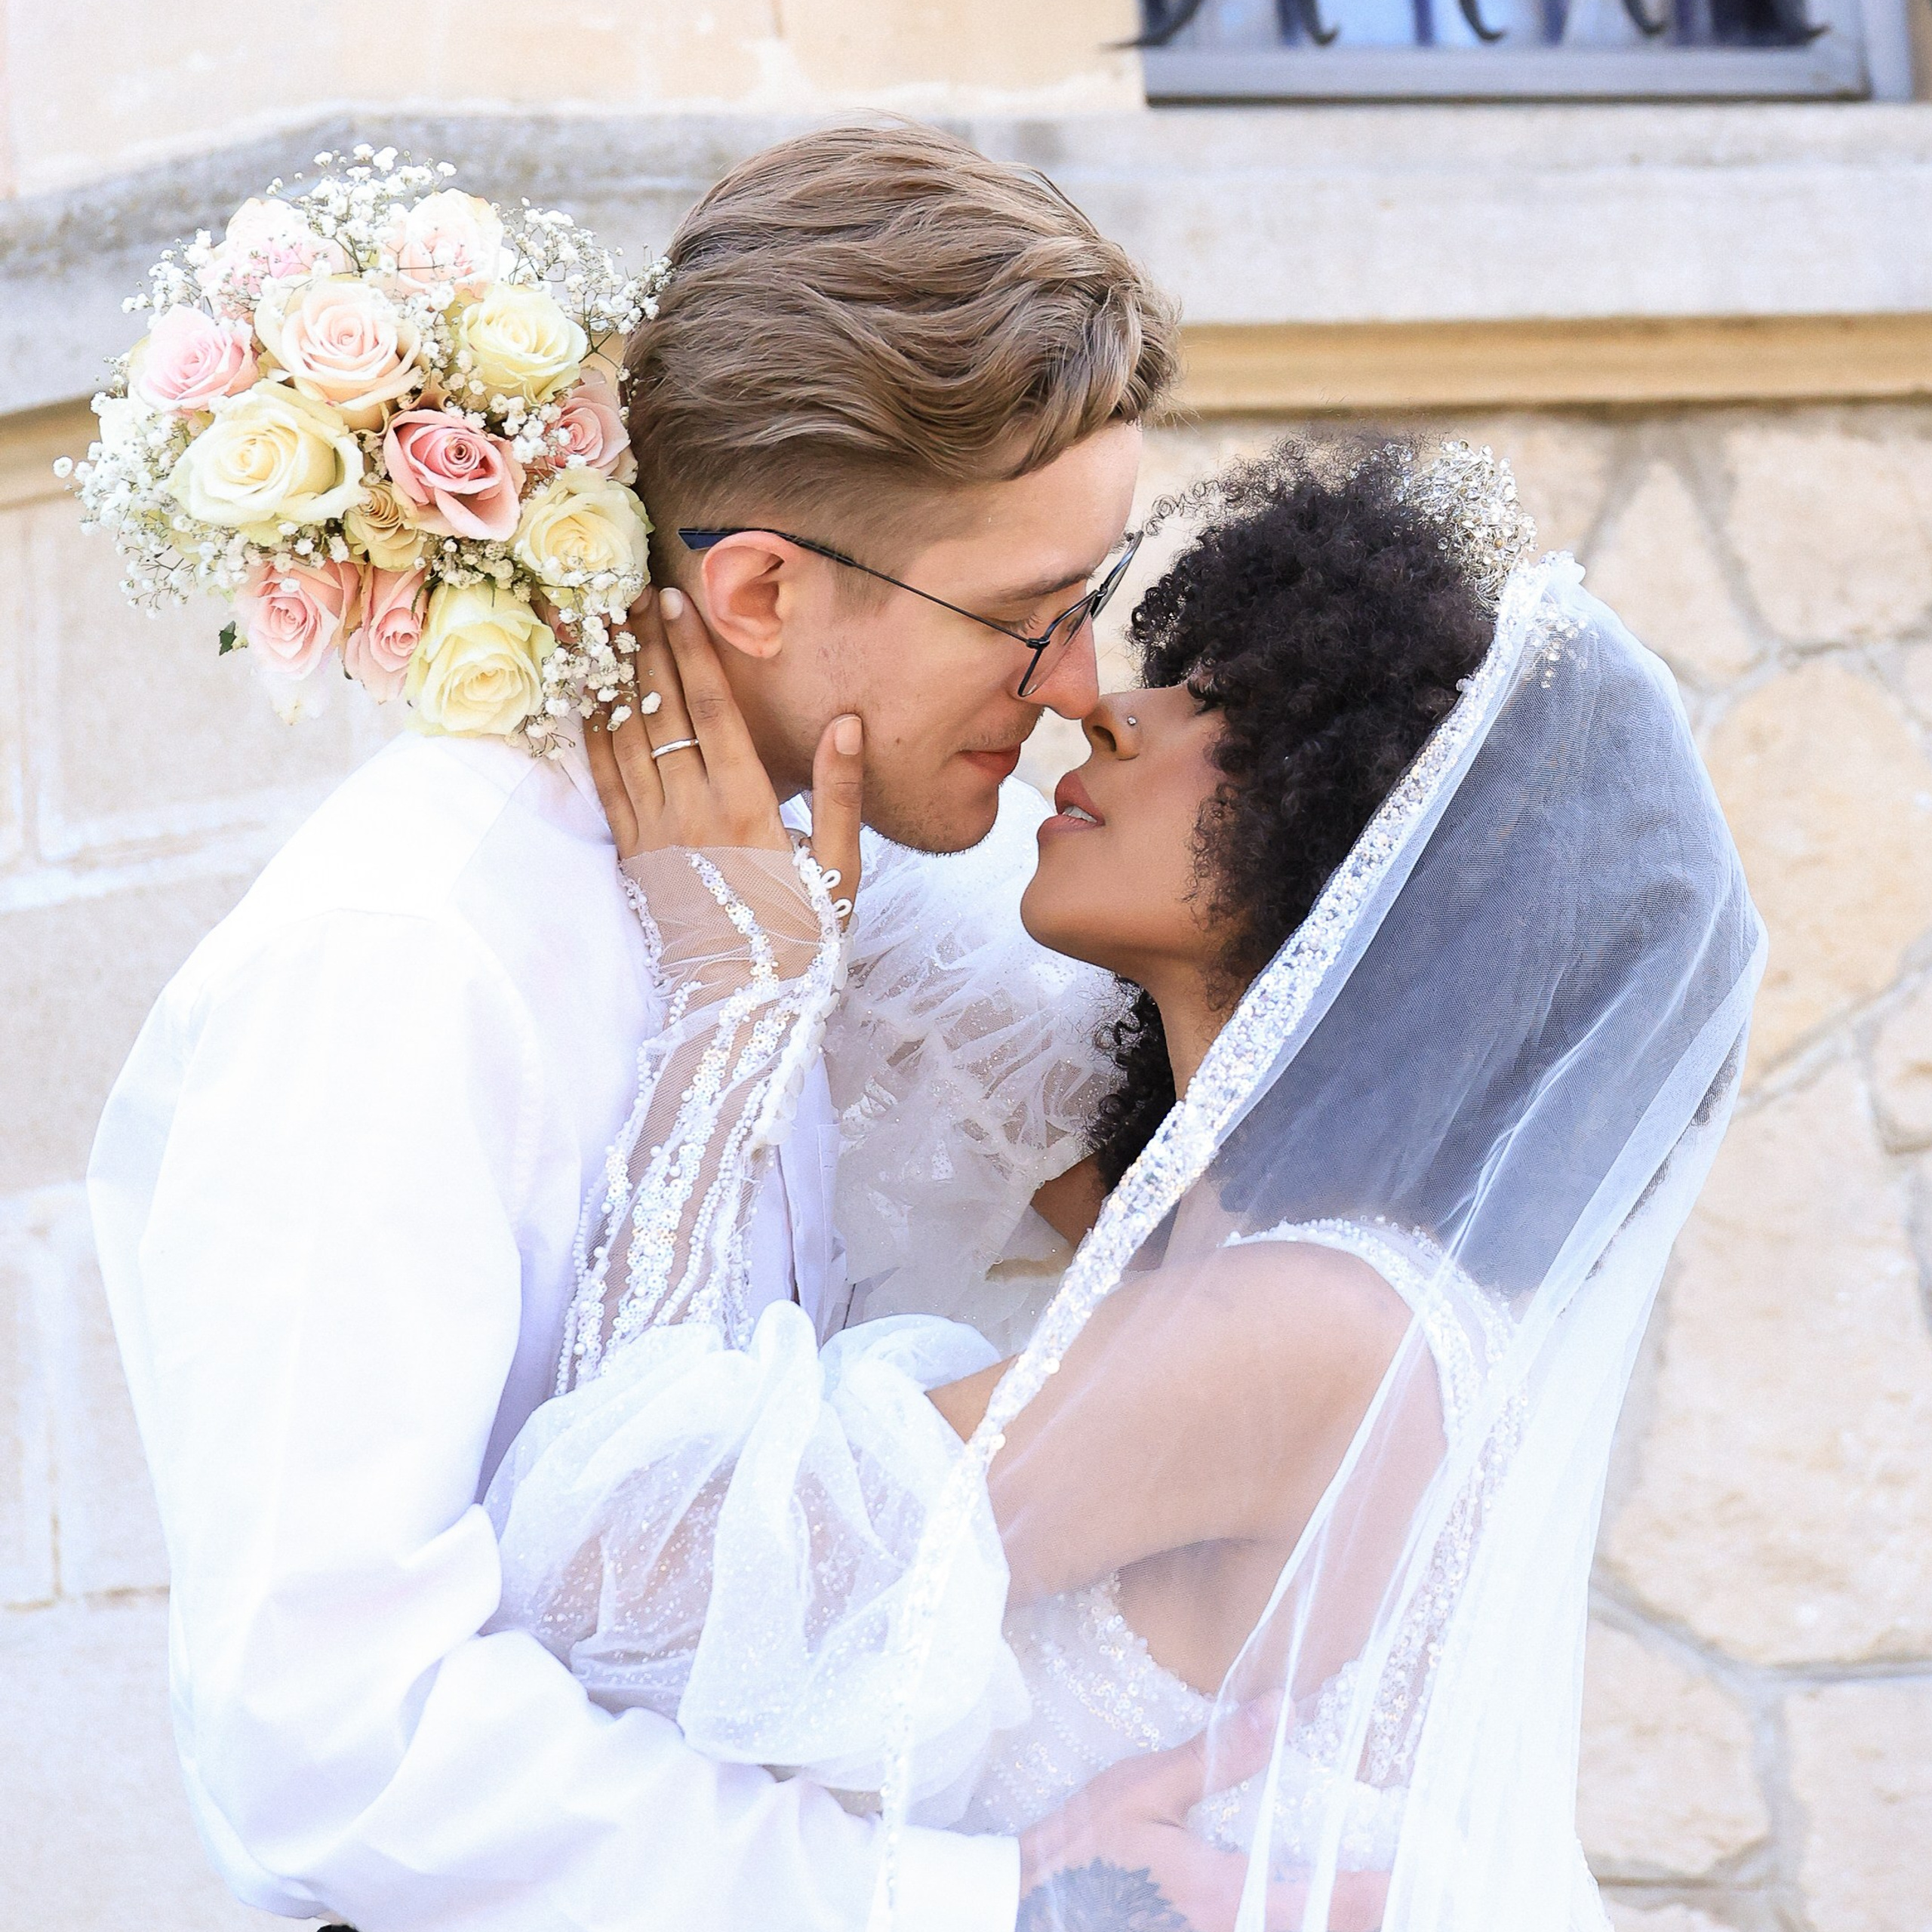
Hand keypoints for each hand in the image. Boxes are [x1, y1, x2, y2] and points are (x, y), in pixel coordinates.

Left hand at [586, 584, 863, 918]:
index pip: (711, 710)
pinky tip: (587, 701)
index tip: (675, 604)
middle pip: (660, 711)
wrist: (741, 1007)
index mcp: (747, 807)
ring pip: (624, 739)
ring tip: (601, 630)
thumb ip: (841, 794)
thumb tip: (847, 725)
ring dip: (612, 680)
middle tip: (629, 593)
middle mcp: (692, 811)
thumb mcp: (840, 871)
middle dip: (646, 648)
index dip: (691, 652)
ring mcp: (654, 832)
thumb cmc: (800, 941)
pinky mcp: (631, 855)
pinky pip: (604, 783)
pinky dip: (592, 735)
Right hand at [1016, 1703, 1388, 1931]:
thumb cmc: (1077, 1853)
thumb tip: (1281, 1709)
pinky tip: (1308, 1908)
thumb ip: (1215, 1757)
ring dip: (1340, 1919)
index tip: (1429, 1870)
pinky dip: (1300, 1923)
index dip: (1391, 1888)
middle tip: (1420, 1889)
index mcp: (1230, 1899)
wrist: (1019, 1914)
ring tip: (1372, 1900)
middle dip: (1379, 1913)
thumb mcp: (1141, 1792)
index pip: (1335, 1898)